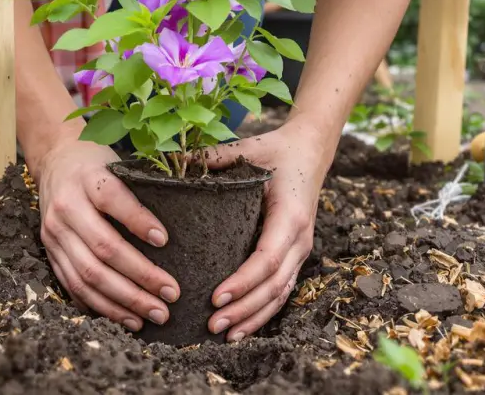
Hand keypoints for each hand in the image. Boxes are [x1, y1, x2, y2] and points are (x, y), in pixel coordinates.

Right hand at [34, 139, 180, 330]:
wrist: (54, 163)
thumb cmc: (97, 166)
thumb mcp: (118, 163)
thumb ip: (144, 184)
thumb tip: (195, 199)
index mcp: (87, 179)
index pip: (112, 200)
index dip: (138, 221)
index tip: (165, 241)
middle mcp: (66, 207)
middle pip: (103, 248)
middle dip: (140, 277)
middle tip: (171, 294)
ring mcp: (54, 233)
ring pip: (87, 275)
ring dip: (123, 301)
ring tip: (152, 314)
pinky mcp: (50, 252)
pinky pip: (73, 286)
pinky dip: (100, 306)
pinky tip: (125, 317)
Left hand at [203, 122, 327, 341]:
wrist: (310, 151)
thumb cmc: (276, 150)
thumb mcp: (248, 149)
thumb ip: (214, 158)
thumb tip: (174, 163)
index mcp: (290, 216)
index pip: (267, 259)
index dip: (242, 282)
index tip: (215, 297)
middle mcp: (300, 238)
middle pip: (274, 286)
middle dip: (244, 309)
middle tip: (212, 324)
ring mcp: (300, 250)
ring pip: (280, 294)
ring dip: (253, 317)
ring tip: (224, 334)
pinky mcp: (294, 255)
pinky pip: (281, 290)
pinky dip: (263, 312)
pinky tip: (241, 327)